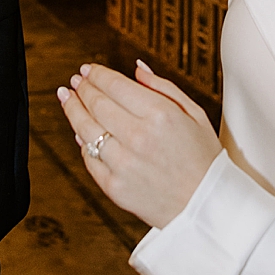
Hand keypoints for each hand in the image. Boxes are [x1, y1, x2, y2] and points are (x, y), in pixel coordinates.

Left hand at [57, 59, 221, 230]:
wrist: (206, 206)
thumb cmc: (203, 158)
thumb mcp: (194, 114)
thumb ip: (163, 87)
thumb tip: (137, 68)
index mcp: (160, 115)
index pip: (115, 85)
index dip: (98, 74)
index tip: (89, 69)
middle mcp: (138, 137)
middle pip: (96, 104)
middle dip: (83, 87)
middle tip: (76, 80)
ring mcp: (123, 163)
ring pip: (85, 129)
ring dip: (73, 109)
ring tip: (67, 97)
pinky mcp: (114, 186)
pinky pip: (89, 159)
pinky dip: (83, 143)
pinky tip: (80, 131)